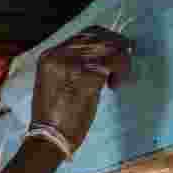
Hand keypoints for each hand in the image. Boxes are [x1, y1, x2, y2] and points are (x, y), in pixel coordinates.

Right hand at [31, 26, 132, 152]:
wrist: (48, 138)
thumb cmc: (54, 116)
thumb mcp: (55, 82)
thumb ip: (71, 65)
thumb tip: (101, 55)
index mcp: (49, 55)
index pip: (85, 34)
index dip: (106, 39)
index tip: (117, 51)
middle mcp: (58, 54)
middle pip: (100, 37)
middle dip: (117, 48)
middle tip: (123, 65)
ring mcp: (72, 64)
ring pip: (110, 48)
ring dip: (121, 62)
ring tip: (117, 80)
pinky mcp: (87, 76)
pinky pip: (115, 63)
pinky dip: (122, 72)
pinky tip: (116, 85)